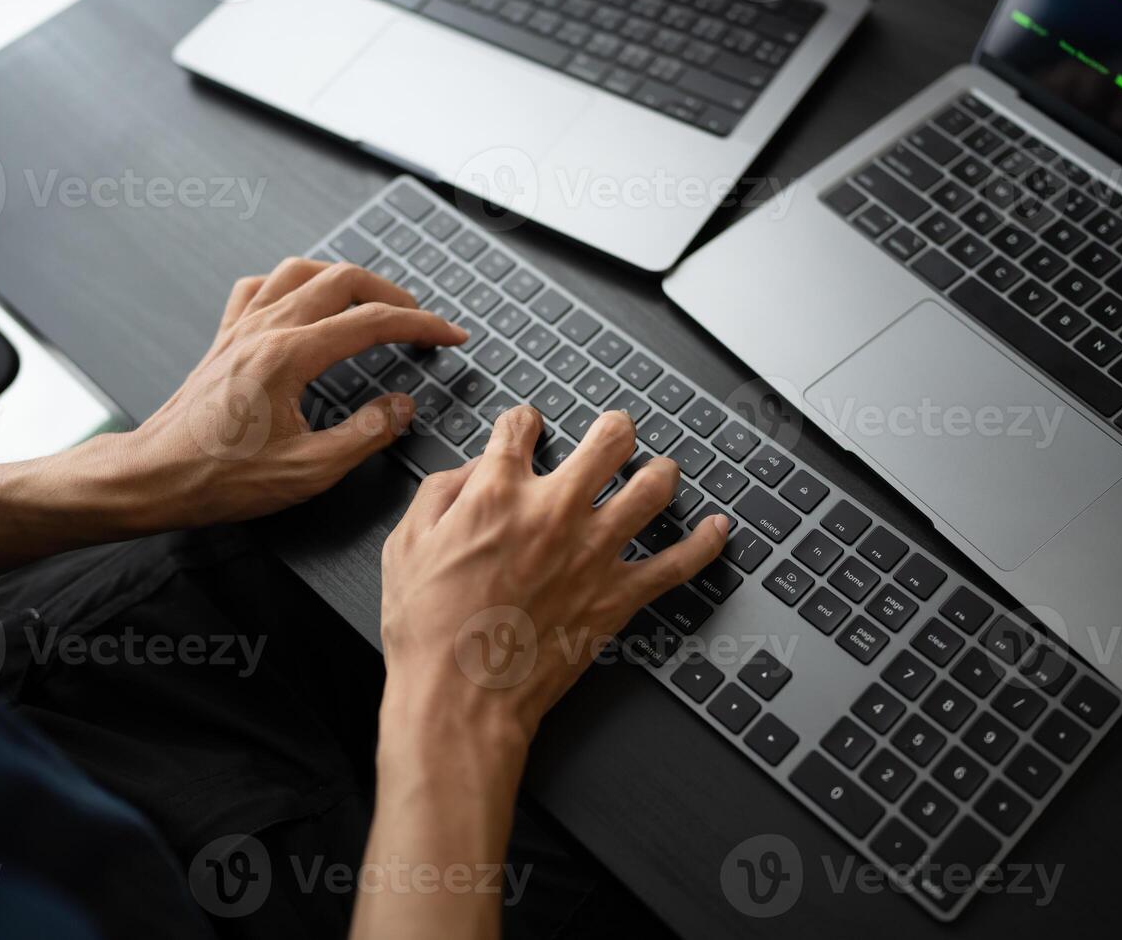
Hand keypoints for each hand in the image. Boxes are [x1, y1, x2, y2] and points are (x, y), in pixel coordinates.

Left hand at [113, 257, 467, 530]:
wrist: (155, 477)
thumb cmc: (221, 478)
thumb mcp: (309, 471)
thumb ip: (366, 434)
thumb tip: (402, 406)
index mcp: (289, 357)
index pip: (372, 322)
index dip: (421, 325)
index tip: (449, 335)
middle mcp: (265, 330)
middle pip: (342, 280)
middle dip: (393, 294)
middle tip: (420, 321)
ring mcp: (241, 328)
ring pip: (302, 271)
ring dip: (344, 278)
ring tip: (373, 301)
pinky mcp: (225, 338)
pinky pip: (260, 288)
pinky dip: (292, 285)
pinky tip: (304, 302)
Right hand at [377, 405, 731, 749]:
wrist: (459, 699)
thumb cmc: (428, 633)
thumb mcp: (404, 546)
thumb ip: (438, 494)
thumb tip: (469, 471)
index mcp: (496, 493)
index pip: (521, 427)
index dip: (523, 422)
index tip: (526, 428)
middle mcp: (553, 512)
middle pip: (608, 440)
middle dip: (614, 428)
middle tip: (615, 433)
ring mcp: (593, 552)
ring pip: (652, 487)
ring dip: (659, 471)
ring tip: (659, 470)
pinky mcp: (617, 597)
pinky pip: (678, 564)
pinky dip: (704, 544)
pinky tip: (717, 529)